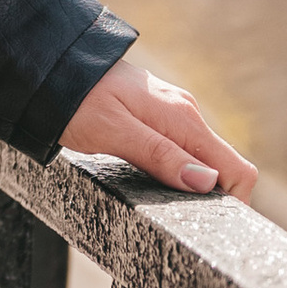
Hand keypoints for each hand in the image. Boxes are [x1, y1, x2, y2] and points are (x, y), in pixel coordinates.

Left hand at [63, 54, 256, 199]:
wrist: (50, 64)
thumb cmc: (75, 100)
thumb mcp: (113, 132)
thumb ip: (160, 156)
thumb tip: (206, 182)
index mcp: (183, 119)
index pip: (237, 170)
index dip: (233, 202)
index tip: (209, 223)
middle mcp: (185, 114)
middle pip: (222, 167)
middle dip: (211, 197)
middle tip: (177, 217)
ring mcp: (171, 113)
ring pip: (200, 159)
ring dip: (190, 184)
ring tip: (160, 202)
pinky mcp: (155, 115)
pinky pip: (180, 148)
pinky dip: (174, 169)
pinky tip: (149, 179)